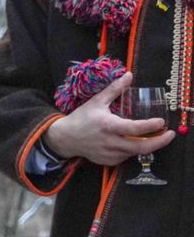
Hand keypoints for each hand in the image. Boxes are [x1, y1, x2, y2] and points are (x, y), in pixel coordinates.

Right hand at [45, 72, 174, 165]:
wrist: (66, 138)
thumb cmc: (81, 118)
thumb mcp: (97, 101)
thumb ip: (115, 89)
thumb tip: (129, 75)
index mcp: (108, 126)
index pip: (134, 128)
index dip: (150, 126)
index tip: (162, 122)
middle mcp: (110, 142)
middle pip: (141, 147)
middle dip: (160, 142)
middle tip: (170, 135)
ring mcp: (110, 153)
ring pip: (136, 153)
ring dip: (147, 145)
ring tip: (155, 137)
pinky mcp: (108, 161)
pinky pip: (126, 157)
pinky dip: (133, 150)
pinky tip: (132, 142)